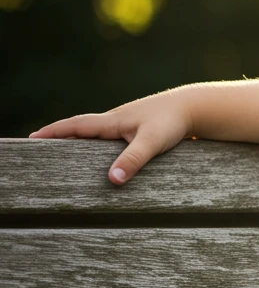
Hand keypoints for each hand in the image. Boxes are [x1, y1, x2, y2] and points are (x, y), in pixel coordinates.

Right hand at [29, 90, 192, 184]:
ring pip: (98, 132)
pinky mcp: (140, 129)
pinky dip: (102, 144)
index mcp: (112, 121)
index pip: (76, 126)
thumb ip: (133, 160)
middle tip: (41, 144)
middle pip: (82, 128)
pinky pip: (114, 137)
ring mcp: (128, 123)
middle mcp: (116, 119)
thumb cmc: (173, 122)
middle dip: (62, 135)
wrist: (196, 107)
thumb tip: (112, 181)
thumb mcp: (152, 142)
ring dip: (81, 139)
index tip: (32, 138)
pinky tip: (104, 153)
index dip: (54, 132)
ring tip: (66, 152)